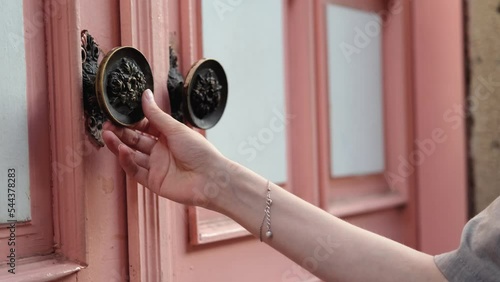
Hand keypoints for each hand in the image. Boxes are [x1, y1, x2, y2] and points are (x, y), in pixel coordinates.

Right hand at [103, 89, 226, 206]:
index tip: (118, 114)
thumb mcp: (175, 129)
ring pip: (132, 155)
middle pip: (135, 140)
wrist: (210, 178)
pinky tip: (122, 150)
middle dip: (120, 132)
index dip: (131, 121)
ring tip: (107, 134)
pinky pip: (136, 171)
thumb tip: (145, 94)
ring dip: (119, 145)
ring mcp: (156, 167)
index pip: (145, 127)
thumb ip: (156, 114)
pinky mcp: (153, 182)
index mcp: (168, 136)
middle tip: (106, 124)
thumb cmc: (199, 151)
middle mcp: (161, 151)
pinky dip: (127, 161)